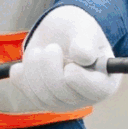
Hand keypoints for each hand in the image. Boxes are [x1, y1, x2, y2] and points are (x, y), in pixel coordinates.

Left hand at [1, 5, 119, 112]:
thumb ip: (85, 39)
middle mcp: (86, 97)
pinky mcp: (43, 101)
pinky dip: (22, 76)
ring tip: (39, 51)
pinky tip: (23, 65)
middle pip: (63, 93)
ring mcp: (64, 102)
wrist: (56, 34)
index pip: (96, 91)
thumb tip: (84, 57)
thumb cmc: (75, 30)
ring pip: (43, 96)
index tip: (70, 64)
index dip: (80, 78)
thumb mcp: (83, 26)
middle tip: (51, 47)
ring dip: (35, 68)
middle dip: (50, 66)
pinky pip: (28, 95)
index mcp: (105, 80)